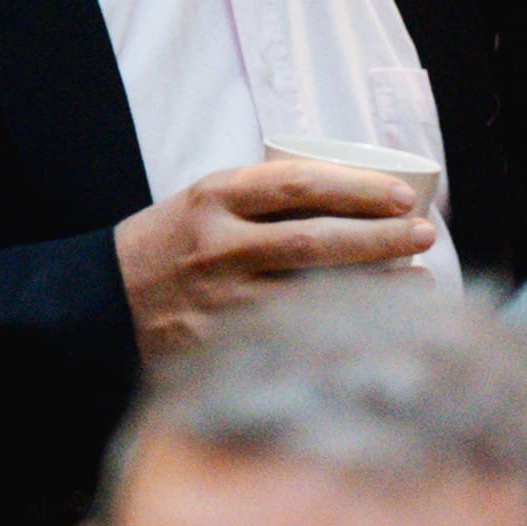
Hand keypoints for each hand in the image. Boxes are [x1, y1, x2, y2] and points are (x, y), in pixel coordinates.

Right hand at [114, 157, 436, 352]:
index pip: (299, 184)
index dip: (359, 189)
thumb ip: (263, 199)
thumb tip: (358, 199)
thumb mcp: (203, 203)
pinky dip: (344, 325)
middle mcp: (218, 245)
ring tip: (418, 281)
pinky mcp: (222, 340)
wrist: (102, 298)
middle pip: (318, 240)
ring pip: (315, 291)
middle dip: (382, 238)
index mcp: (213, 198)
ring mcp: (221, 297)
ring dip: (377, 288)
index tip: (403, 196)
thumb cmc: (169, 245)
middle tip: (424, 236)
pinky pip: (297, 332)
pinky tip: (375, 323)